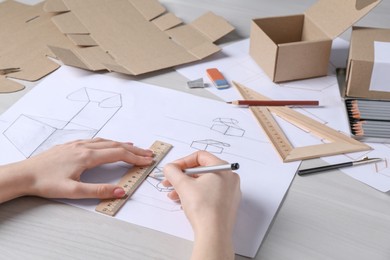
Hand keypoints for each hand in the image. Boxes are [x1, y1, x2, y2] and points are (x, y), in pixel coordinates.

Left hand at [3, 138, 152, 200]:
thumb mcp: (73, 191)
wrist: (24, 174)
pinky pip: (95, 140)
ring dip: (122, 144)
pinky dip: (107, 142)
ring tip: (134, 147)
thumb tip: (120, 191)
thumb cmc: (45, 182)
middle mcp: (85, 147)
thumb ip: (98, 190)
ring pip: (106, 141)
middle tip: (148, 153)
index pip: (118, 154)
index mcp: (87, 156)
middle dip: (134, 150)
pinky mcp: (71, 145)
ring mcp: (77, 144)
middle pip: (115, 145)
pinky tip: (108, 143)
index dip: (135, 158)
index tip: (147, 161)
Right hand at [162, 151, 240, 259]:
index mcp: (223, 168)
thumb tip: (169, 168)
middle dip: (183, 176)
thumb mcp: (183, 185)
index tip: (172, 169)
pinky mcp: (227, 204)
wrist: (213, 233)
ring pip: (204, 183)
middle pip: (202, 170)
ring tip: (173, 195)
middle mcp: (230, 178)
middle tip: (169, 182)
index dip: (183, 161)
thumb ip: (173, 172)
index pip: (201, 156)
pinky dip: (196, 195)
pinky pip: (210, 194)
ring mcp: (230, 192)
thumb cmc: (202, 207)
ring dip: (186, 187)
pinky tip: (183, 203)